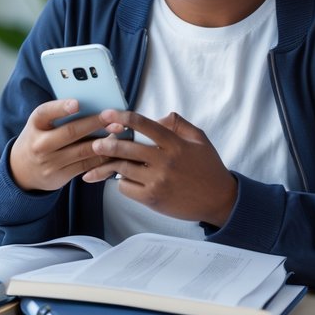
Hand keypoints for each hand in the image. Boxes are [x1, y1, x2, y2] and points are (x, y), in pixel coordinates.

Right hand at [9, 99, 109, 191]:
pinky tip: (114, 148)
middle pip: (71, 132)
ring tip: (119, 131)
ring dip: (104, 141)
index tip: (77, 103)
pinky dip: (102, 156)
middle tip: (112, 115)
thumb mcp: (41, 125)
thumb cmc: (39, 138)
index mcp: (35, 124)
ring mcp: (50, 162)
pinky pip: (86, 165)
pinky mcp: (61, 176)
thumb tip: (93, 104)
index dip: (61, 108)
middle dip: (95, 123)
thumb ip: (59, 116)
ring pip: (82, 150)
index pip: (45, 112)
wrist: (22, 171)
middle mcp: (40, 144)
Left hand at [82, 110, 238, 226]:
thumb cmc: (208, 167)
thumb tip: (156, 118)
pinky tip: (121, 179)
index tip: (107, 115)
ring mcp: (158, 181)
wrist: (219, 199)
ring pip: (123, 168)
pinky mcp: (152, 198)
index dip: (123, 117)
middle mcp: (165, 161)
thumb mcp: (199, 139)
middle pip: (127, 148)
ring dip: (109, 164)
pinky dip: (121, 182)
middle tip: (95, 142)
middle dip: (107, 144)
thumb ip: (178, 124)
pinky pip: (126, 187)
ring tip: (99, 162)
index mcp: (175, 144)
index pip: (144, 125)